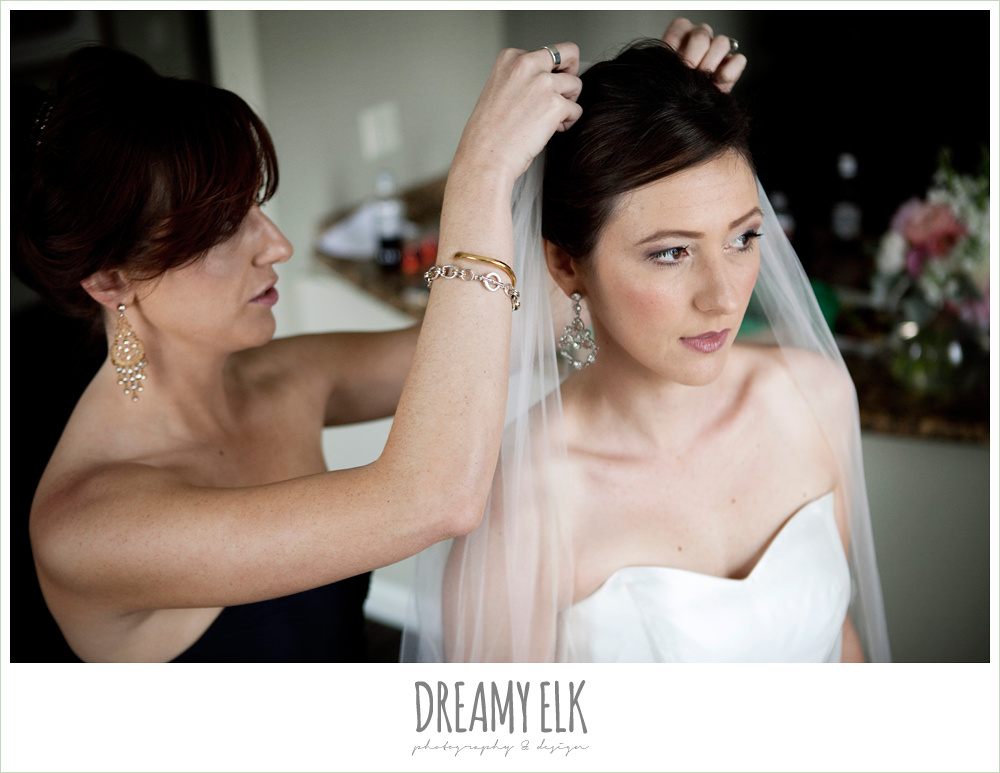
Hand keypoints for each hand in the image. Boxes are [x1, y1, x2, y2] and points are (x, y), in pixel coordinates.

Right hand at [454, 43, 582, 188]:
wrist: (485, 157)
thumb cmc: (487, 133)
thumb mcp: (497, 90)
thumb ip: (520, 79)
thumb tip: (546, 80)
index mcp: (510, 58)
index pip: (544, 53)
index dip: (547, 73)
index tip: (538, 93)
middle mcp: (526, 64)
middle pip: (568, 53)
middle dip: (570, 74)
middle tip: (561, 95)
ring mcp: (542, 83)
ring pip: (575, 84)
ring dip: (568, 103)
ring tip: (551, 120)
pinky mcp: (555, 105)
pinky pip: (576, 110)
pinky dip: (567, 123)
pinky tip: (550, 132)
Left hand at [663, 18, 745, 92]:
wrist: (686, 109)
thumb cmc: (673, 91)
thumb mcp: (665, 77)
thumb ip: (668, 64)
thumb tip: (675, 63)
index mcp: (681, 35)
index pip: (680, 26)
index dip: (677, 46)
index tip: (675, 63)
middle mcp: (700, 38)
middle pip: (701, 36)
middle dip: (693, 59)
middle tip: (688, 75)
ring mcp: (718, 49)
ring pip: (721, 43)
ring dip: (710, 64)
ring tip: (702, 81)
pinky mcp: (733, 63)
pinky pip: (738, 60)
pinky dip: (729, 72)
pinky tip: (717, 82)